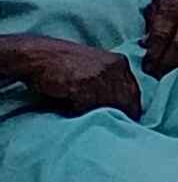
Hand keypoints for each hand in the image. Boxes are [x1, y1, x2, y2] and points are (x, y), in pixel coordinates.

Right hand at [15, 40, 140, 118]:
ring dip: (99, 114)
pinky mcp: (82, 85)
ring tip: (88, 117)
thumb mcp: (95, 66)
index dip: (131, 107)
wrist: (38, 55)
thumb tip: (124, 107)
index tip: (127, 119)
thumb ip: (110, 80)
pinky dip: (81, 113)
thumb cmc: (64, 64)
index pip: (134, 91)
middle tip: (113, 125)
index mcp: (119, 62)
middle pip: (125, 100)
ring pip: (108, 106)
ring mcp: (98, 76)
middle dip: (120, 114)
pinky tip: (72, 110)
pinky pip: (88, 108)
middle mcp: (113, 67)